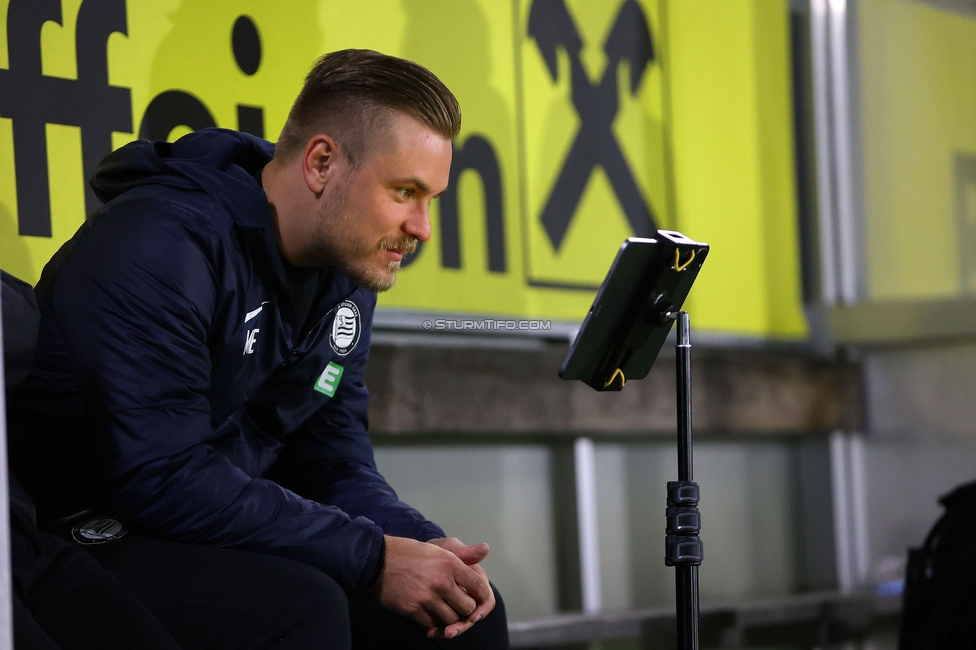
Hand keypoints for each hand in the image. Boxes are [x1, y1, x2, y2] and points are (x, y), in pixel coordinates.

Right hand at [375, 535, 491, 638]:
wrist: (378, 561)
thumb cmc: (411, 553)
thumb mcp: (438, 548)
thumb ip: (464, 555)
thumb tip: (487, 549)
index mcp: (450, 563)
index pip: (479, 585)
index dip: (482, 596)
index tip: (478, 599)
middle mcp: (441, 581)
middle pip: (467, 607)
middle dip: (466, 609)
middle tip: (459, 605)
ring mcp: (427, 598)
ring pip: (451, 619)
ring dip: (450, 618)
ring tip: (444, 609)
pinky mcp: (413, 610)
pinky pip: (432, 624)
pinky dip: (433, 623)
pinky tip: (430, 614)